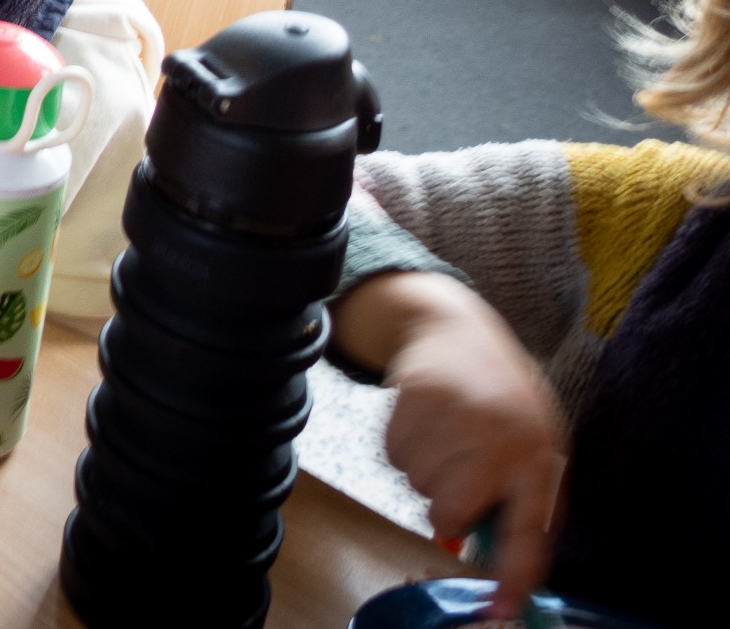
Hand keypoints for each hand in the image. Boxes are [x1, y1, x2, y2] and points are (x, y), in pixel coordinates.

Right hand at [338, 272, 566, 619]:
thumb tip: (493, 561)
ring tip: (444, 438)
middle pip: (449, 511)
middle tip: (458, 477)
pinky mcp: (414, 397)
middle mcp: (500, 438)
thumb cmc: (501, 401)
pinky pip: (391, 457)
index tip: (502, 611)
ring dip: (422, 472)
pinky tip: (422, 421)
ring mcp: (455, 415)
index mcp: (539, 457)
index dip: (514, 574)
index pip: (529, 530)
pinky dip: (400, 448)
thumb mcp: (531, 447)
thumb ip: (519, 502)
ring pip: (415, 484)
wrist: (457, 330)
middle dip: (446, 505)